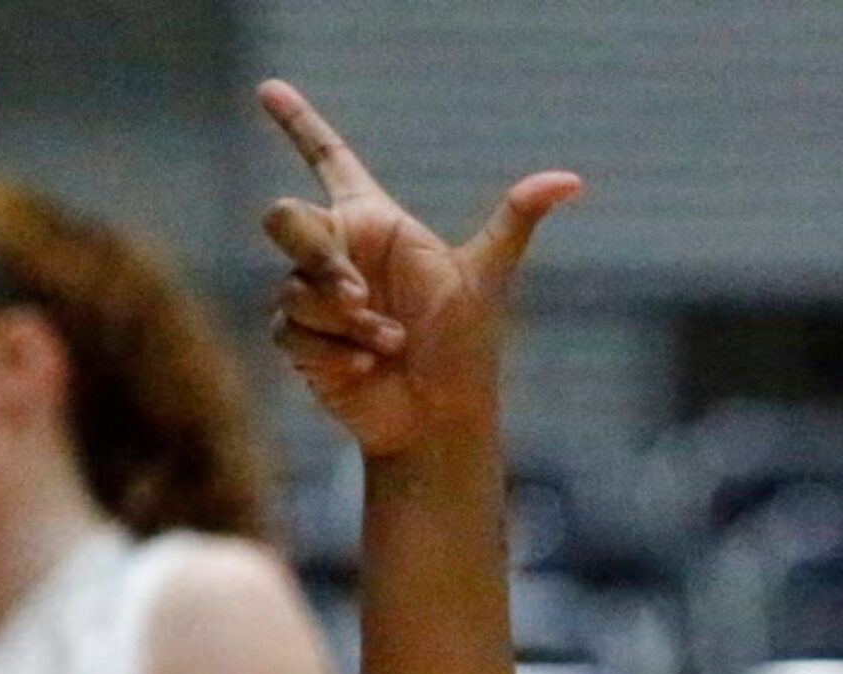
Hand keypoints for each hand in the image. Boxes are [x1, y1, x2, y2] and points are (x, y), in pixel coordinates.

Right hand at [257, 78, 582, 455]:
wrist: (439, 417)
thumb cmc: (464, 347)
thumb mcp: (487, 276)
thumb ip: (516, 219)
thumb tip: (572, 179)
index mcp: (375, 224)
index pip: (328, 159)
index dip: (298, 121)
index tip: (270, 86)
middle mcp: (338, 253)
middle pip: (284, 217)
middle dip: (319, 257)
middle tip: (358, 295)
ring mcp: (313, 296)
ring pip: (294, 284)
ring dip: (345, 319)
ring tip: (392, 344)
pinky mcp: (300, 339)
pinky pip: (291, 327)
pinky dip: (334, 348)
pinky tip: (367, 364)